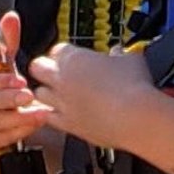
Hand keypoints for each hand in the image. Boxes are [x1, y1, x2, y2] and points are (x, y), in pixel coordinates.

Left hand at [28, 42, 156, 149]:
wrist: (135, 117)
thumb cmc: (134, 87)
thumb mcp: (130, 59)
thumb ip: (120, 54)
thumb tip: (119, 53)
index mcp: (76, 58)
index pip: (58, 49)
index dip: (65, 54)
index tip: (73, 59)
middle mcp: (63, 78)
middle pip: (37, 67)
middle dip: (45, 69)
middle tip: (57, 73)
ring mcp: (62, 102)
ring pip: (39, 93)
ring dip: (47, 93)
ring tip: (60, 95)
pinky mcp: (67, 123)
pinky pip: (48, 118)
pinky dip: (51, 115)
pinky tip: (62, 114)